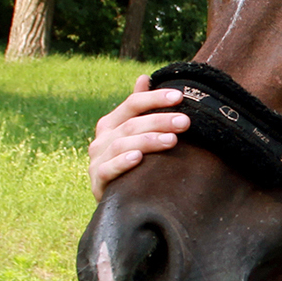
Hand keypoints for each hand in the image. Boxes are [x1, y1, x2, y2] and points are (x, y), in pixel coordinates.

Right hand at [87, 75, 190, 199]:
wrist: (115, 203)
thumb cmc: (128, 164)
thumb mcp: (133, 135)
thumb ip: (138, 109)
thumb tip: (144, 77)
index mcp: (110, 125)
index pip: (132, 104)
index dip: (154, 98)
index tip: (180, 96)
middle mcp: (101, 140)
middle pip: (131, 124)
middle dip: (160, 121)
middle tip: (185, 122)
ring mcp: (97, 161)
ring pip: (122, 145)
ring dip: (148, 141)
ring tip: (172, 140)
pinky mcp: (97, 183)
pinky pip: (108, 170)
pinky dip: (122, 162)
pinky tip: (138, 158)